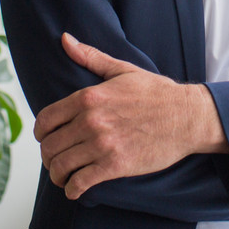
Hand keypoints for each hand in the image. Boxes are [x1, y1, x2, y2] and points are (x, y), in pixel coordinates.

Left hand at [33, 33, 227, 199]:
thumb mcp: (122, 70)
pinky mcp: (115, 165)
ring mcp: (102, 144)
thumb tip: (65, 38)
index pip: (45, 120)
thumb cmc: (157, 93)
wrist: (187, 116)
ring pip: (61, 166)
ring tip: (63, 177)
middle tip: (56, 161)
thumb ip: (90, 57)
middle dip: (48, 157)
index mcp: (88, 97)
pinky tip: (75, 189)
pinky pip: (80, 182)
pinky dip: (73, 189)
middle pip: (49, 146)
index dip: (41, 134)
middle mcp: (91, 120)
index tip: (46, 139)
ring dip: (57, 175)